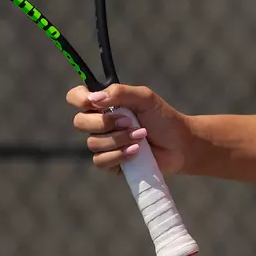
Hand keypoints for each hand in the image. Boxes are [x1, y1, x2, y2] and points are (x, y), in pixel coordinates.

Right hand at [68, 84, 194, 175]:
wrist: (179, 144)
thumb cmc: (163, 118)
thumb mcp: (145, 98)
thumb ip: (121, 93)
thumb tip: (94, 99)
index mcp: (104, 103)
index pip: (76, 97)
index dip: (79, 99)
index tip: (94, 103)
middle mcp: (99, 123)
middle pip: (79, 122)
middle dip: (104, 123)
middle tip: (129, 121)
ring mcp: (104, 144)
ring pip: (93, 143)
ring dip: (119, 139)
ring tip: (141, 136)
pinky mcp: (110, 163)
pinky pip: (101, 161)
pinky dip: (119, 155)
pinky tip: (136, 152)